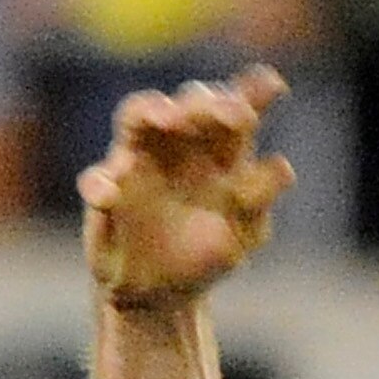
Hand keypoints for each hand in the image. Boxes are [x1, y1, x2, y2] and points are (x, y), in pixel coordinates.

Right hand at [80, 66, 294, 311]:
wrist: (163, 294)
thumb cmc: (208, 252)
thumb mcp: (244, 230)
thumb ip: (260, 196)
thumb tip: (282, 166)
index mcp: (219, 154)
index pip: (234, 111)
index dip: (253, 91)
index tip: (274, 84)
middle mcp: (178, 147)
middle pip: (189, 106)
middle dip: (208, 102)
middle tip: (234, 113)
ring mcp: (137, 163)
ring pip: (136, 119)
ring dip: (150, 110)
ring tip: (167, 118)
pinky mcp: (103, 193)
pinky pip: (96, 180)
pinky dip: (101, 184)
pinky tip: (109, 196)